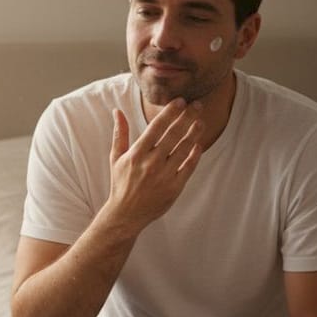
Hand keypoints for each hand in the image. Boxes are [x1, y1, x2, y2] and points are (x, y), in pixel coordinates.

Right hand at [107, 99, 204, 231]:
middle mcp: (151, 163)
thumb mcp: (116, 158)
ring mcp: (164, 175)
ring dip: (194, 133)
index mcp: (137, 154)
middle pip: (174, 134)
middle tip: (196, 105)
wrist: (126, 214)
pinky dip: (195, 154)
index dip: (170, 112)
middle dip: (187, 117)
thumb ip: (120, 133)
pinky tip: (198, 144)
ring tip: (201, 121)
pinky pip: (189, 167)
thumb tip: (117, 111)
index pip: (157, 127)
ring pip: (184, 149)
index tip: (180, 101)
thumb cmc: (121, 183)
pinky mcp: (174, 187)